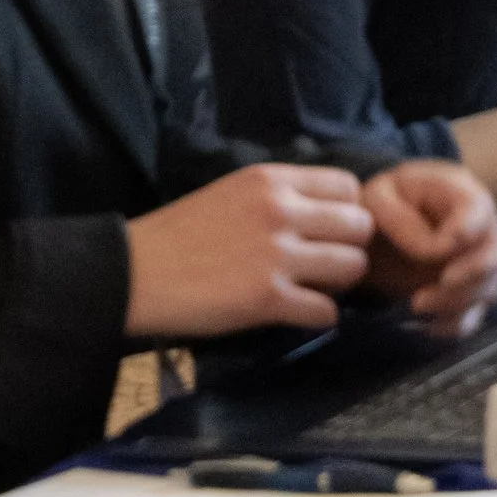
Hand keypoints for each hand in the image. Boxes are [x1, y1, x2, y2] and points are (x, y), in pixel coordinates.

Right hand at [123, 164, 374, 338]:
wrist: (136, 272)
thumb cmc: (180, 232)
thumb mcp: (232, 192)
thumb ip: (279, 196)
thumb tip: (326, 212)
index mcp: (271, 180)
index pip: (347, 186)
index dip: (349, 210)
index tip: (332, 229)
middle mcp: (280, 211)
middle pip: (360, 226)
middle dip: (351, 247)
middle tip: (329, 263)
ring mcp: (277, 256)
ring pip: (352, 267)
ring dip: (340, 284)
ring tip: (316, 288)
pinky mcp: (268, 299)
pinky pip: (326, 311)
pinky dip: (319, 317)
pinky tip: (299, 313)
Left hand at [358, 161, 496, 330]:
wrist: (373, 233)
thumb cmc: (379, 206)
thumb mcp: (377, 199)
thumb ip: (402, 219)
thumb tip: (434, 251)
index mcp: (458, 192)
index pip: (479, 208)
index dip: (468, 228)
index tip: (445, 245)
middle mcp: (480, 227)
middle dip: (479, 269)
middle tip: (445, 281)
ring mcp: (479, 262)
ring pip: (491, 287)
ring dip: (458, 300)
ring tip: (416, 303)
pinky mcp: (468, 292)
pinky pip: (476, 314)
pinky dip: (456, 324)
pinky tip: (429, 325)